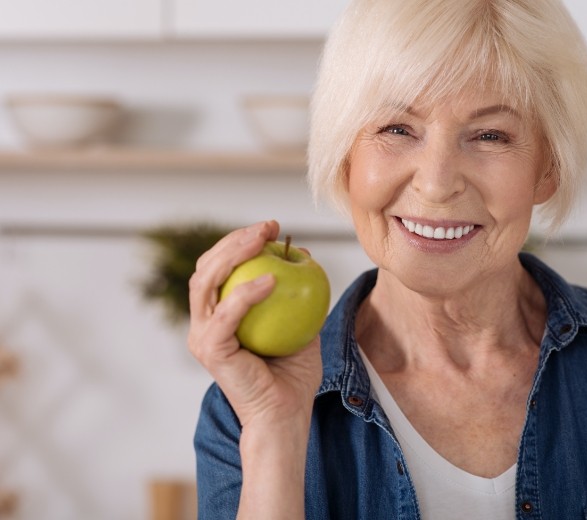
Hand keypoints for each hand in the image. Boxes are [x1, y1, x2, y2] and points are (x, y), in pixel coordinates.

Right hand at [188, 220, 322, 428]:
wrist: (286, 413)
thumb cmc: (292, 373)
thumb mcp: (301, 322)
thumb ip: (296, 290)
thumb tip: (302, 253)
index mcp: (218, 314)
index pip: (218, 267)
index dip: (239, 241)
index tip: (271, 227)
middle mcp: (203, 321)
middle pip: (206, 267)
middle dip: (234, 240)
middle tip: (267, 227)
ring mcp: (202, 335)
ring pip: (205, 282)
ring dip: (233, 255)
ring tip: (263, 240)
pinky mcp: (210, 350)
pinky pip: (225, 315)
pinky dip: (246, 294)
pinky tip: (272, 280)